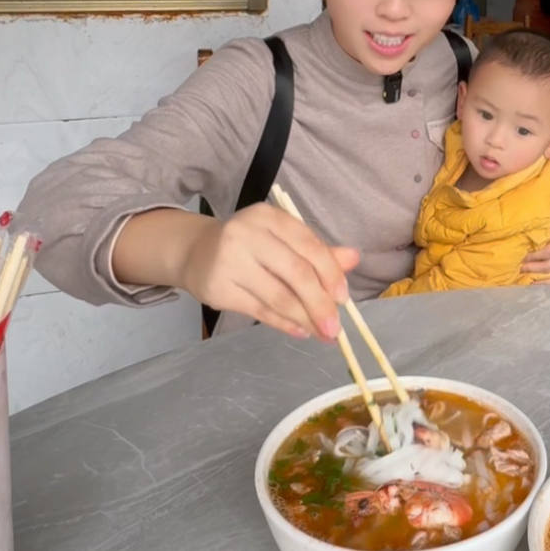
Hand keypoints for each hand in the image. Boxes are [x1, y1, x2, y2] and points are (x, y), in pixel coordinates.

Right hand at [178, 204, 358, 340]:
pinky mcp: (217, 287)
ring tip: (323, 334)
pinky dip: (284, 324)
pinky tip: (300, 331)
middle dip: (320, 303)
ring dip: (305, 319)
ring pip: (278, 296)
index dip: (330, 273)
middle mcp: (246, 233)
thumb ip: (318, 251)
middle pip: (295, 273)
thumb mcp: (282, 240)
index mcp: (269, 217)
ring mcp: (228, 260)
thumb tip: (354, 258)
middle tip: (336, 327)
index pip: (308, 245)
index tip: (344, 298)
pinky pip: (260, 310)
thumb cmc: (250, 245)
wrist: (195, 252)